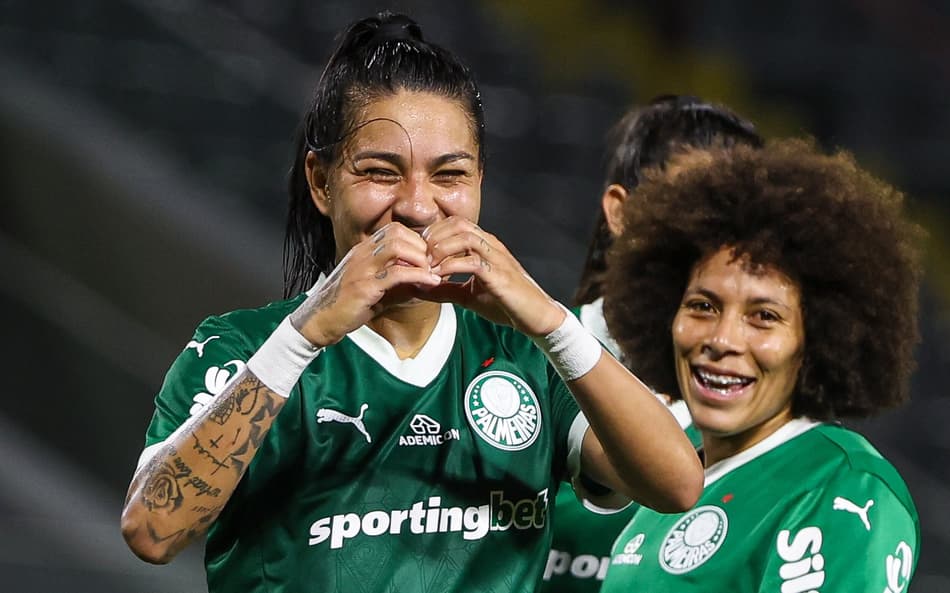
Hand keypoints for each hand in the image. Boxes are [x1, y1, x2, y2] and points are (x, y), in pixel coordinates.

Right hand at [289, 223, 441, 346]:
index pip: (394, 230)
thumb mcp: (374, 288)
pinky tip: (430, 283)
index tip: (429, 256)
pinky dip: (418, 276)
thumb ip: (397, 283)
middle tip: (435, 263)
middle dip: (421, 246)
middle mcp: (362, 254)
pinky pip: (396, 273)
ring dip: (420, 258)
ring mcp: (362, 268)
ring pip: (397, 247)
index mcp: (363, 251)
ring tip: (433, 271)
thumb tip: (424, 283)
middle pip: (397, 233)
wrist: (320, 320)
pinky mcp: (364, 286)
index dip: (416, 239)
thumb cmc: (347, 305)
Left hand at [419, 216, 563, 336]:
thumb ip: (444, 289)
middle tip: (419, 256)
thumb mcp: (467, 296)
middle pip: (458, 224)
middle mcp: (491, 246)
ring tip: (428, 265)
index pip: (455, 223)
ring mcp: (497, 258)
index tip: (418, 251)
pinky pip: (473, 262)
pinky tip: (439, 277)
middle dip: (434, 237)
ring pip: (466, 237)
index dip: (433, 233)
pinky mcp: (500, 275)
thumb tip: (417, 287)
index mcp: (484, 246)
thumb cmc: (505, 304)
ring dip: (442, 248)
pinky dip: (452, 267)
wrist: (535, 316)